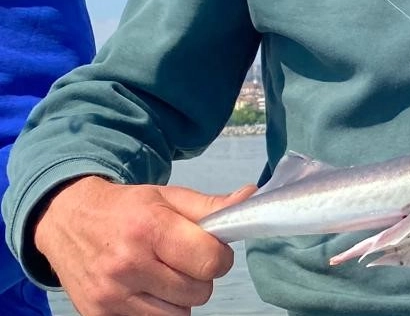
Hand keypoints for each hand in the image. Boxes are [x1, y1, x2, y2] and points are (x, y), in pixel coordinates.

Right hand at [33, 175, 255, 315]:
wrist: (67, 220)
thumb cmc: (128, 209)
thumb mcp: (169, 197)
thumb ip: (212, 206)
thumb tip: (250, 198)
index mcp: (149, 228)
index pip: (210, 262)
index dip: (219, 257)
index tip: (210, 248)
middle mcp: (127, 264)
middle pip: (198, 292)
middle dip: (200, 276)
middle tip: (183, 259)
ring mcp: (111, 295)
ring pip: (179, 315)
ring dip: (181, 298)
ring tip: (164, 274)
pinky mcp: (99, 315)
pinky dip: (158, 310)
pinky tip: (147, 288)